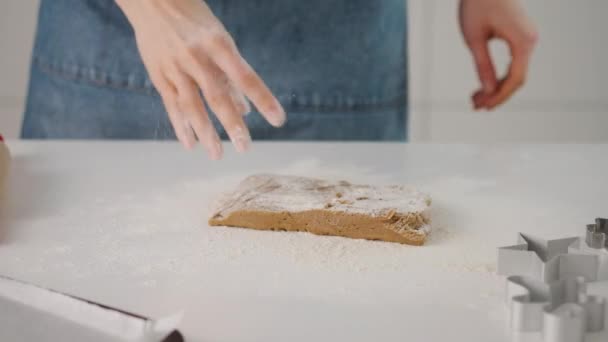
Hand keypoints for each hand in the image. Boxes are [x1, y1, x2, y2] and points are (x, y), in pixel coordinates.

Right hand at [116, 0, 285, 158]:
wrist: (152, 0)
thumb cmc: (195, 21)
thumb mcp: (219, 38)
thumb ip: (231, 73)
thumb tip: (245, 109)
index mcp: (219, 44)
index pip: (247, 77)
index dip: (264, 99)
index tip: (278, 120)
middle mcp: (197, 57)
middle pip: (217, 96)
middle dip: (232, 124)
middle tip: (245, 148)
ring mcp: (175, 67)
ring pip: (192, 105)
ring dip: (205, 133)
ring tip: (217, 154)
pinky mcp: (158, 75)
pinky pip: (171, 105)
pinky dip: (181, 126)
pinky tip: (190, 144)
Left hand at [459, 0, 537, 109]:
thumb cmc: (476, 5)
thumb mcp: (474, 38)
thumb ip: (483, 65)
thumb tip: (489, 91)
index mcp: (523, 41)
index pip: (515, 78)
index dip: (500, 96)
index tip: (483, 107)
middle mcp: (530, 40)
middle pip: (517, 78)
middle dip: (497, 94)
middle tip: (475, 106)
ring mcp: (527, 38)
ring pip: (516, 72)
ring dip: (498, 87)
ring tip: (476, 98)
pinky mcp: (521, 37)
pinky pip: (514, 63)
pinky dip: (500, 76)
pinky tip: (485, 85)